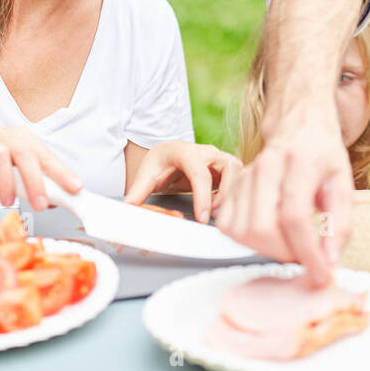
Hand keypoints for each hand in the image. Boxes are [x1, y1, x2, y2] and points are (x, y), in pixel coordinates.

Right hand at [0, 125, 81, 208]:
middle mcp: (1, 135)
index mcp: (20, 138)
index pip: (45, 154)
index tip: (74, 188)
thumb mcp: (13, 177)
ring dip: (7, 183)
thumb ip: (32, 184)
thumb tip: (56, 200)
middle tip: (40, 203)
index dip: (61, 171)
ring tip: (8, 201)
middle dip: (35, 180)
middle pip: (23, 151)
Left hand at [123, 141, 238, 223]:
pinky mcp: (228, 168)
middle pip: (229, 169)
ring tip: (219, 213)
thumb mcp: (146, 175)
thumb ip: (137, 193)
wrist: (169, 154)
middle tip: (213, 216)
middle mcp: (208, 152)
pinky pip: (241, 179)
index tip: (201, 218)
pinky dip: (238, 194)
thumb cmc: (160, 163)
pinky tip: (228, 208)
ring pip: (240, 173)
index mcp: (187, 152)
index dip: (203, 197)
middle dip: (225, 194)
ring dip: (234, 194)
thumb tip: (128, 210)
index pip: (200, 173)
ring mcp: (220, 159)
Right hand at [213, 108, 354, 286]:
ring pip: (243, 231)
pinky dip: (247, 241)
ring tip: (289, 245)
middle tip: (304, 257)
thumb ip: (339, 224)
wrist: (298, 124)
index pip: (294, 217)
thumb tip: (330, 260)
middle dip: (285, 254)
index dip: (306, 252)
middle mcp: (267, 167)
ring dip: (267, 250)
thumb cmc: (321, 154)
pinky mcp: (232, 186)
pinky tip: (269, 235)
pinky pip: (228, 226)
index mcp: (300, 163)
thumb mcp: (343, 184)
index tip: (319, 273)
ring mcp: (245, 175)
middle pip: (263, 228)